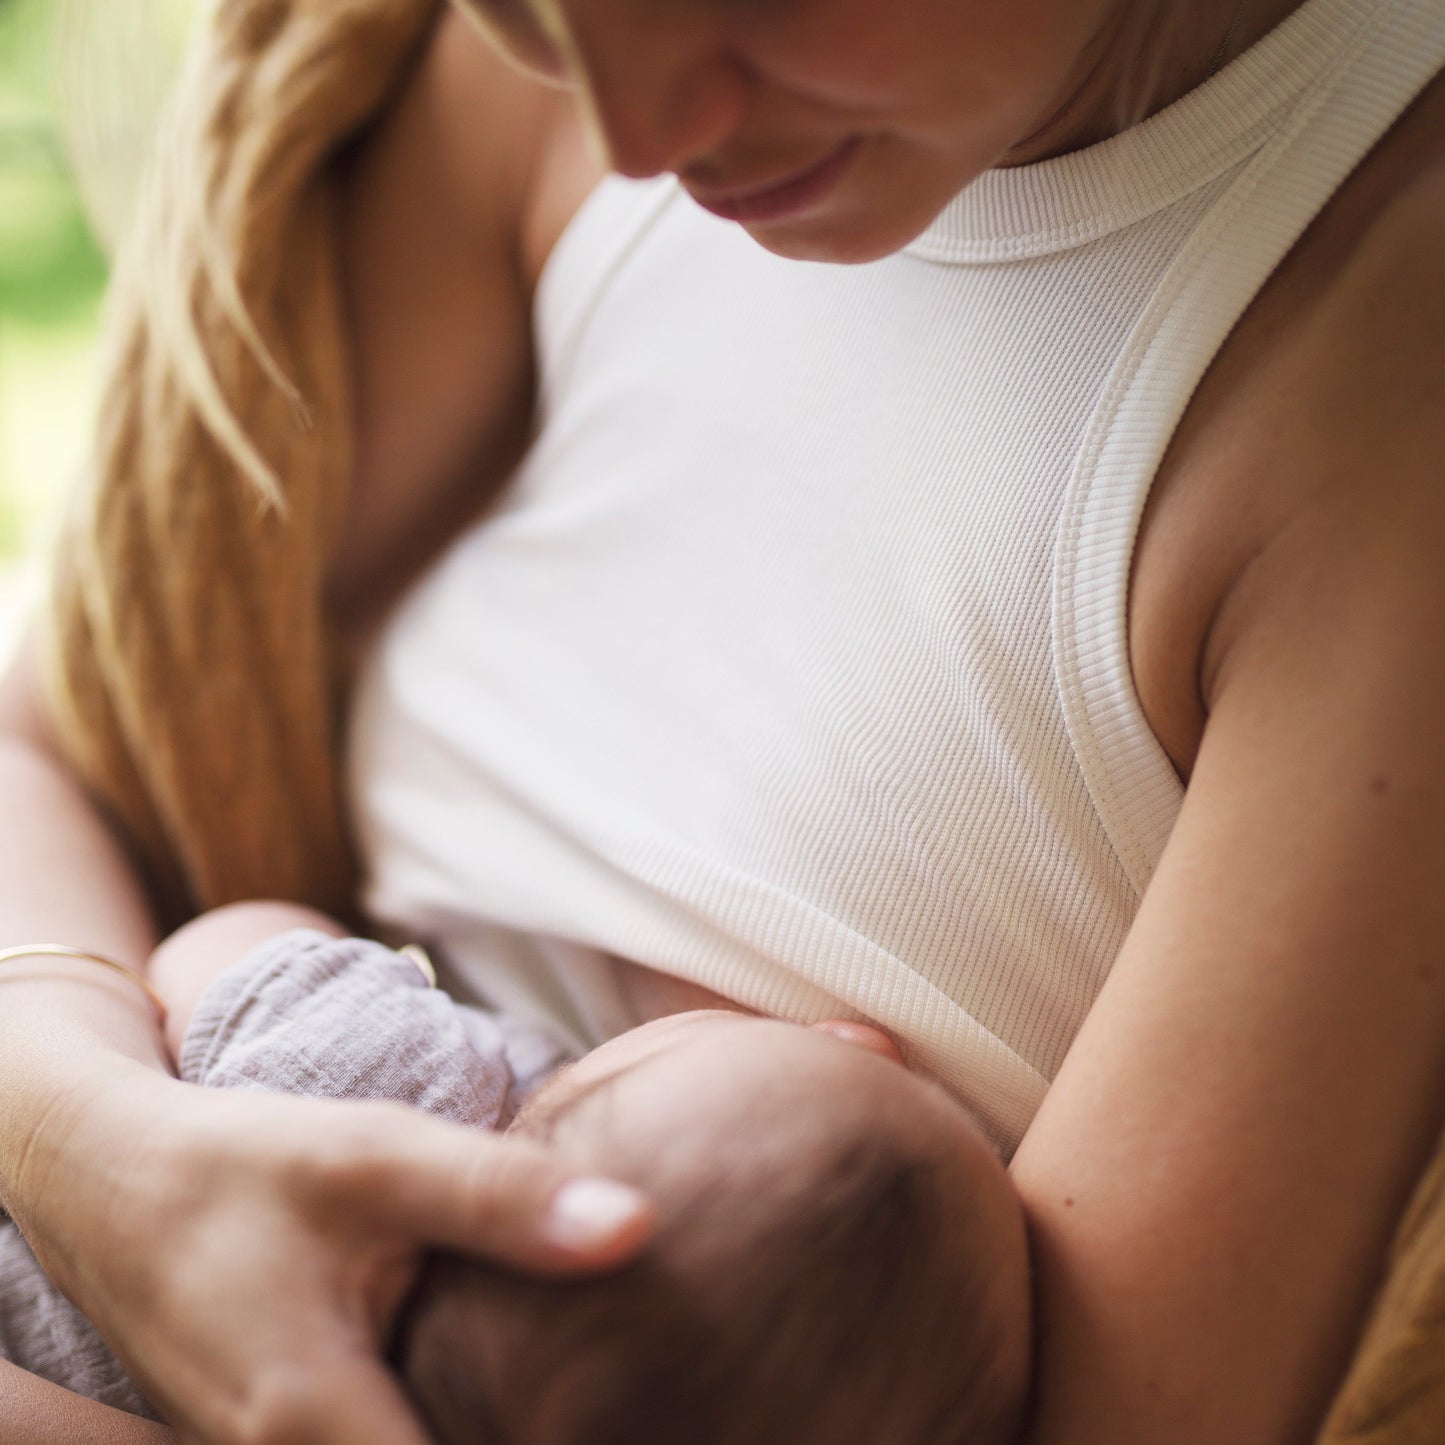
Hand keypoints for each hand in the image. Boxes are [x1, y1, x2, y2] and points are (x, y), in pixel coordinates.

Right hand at [24, 1068, 650, 1444]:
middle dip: (522, 1434)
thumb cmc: (242, 1164)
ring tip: (567, 1392)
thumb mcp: (376, 1156)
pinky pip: (378, 1444)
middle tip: (603, 1396)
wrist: (112, 1180)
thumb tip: (639, 1227)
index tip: (619, 1417)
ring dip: (479, 1425)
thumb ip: (504, 1198)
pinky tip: (485, 1379)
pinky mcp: (280, 1437)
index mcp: (316, 1422)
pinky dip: (436, 1419)